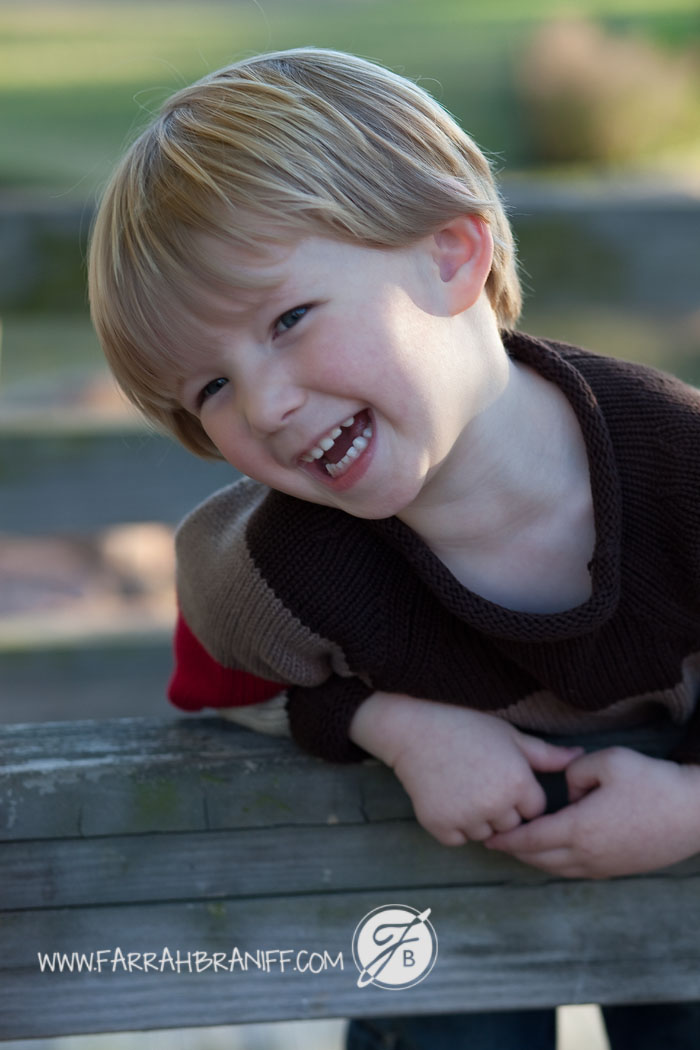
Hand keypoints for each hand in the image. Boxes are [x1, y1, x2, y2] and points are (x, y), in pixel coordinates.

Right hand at [349, 693, 581, 845]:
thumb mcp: (510, 735)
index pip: (534, 809)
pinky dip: (453, 825)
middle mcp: (496, 805)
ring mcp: (467, 818)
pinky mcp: (441, 826)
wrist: (414, 726)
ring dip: (478, 819)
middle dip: (500, 808)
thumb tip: (580, 757)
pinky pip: (458, 839)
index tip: (500, 772)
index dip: (519, 792)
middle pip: (512, 825)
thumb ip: (546, 754)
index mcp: (519, 783)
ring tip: (461, 784)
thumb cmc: (465, 725)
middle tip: (478, 778)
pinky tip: (446, 795)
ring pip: (485, 835)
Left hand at [485, 747, 699, 877]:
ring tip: (520, 847)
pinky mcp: (620, 868)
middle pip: (539, 859)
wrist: (695, 812)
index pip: (530, 840)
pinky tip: (555, 852)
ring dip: (535, 860)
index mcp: (579, 829)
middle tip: (495, 841)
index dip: (506, 839)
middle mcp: (588, 854)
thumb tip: (567, 790)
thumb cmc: (652, 783)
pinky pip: (578, 871)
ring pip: (558, 869)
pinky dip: (558, 864)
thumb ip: (574, 771)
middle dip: (515, 851)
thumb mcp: (607, 761)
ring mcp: (605, 866)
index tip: (488, 836)